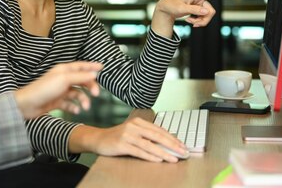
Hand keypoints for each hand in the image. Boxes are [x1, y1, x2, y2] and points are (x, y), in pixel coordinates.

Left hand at [14, 61, 101, 118]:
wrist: (27, 105)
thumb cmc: (44, 89)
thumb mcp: (64, 80)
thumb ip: (80, 76)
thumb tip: (94, 74)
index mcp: (64, 70)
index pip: (81, 66)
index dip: (91, 66)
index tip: (102, 67)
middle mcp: (63, 79)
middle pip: (82, 81)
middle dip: (90, 87)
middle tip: (96, 94)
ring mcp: (60, 91)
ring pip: (77, 94)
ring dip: (83, 100)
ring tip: (85, 107)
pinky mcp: (57, 102)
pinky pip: (70, 104)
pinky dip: (74, 107)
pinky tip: (75, 111)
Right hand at [70, 117, 187, 162]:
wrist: (98, 139)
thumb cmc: (117, 137)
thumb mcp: (133, 132)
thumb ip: (147, 135)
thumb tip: (167, 142)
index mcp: (138, 121)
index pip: (160, 130)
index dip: (173, 138)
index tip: (183, 145)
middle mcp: (134, 126)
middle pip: (157, 136)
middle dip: (173, 145)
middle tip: (183, 151)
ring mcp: (127, 135)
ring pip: (150, 145)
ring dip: (164, 152)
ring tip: (174, 158)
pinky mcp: (122, 144)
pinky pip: (139, 151)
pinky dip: (150, 156)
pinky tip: (159, 160)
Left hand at [151, 0, 238, 36]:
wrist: (166, 8)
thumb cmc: (172, 5)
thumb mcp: (181, 9)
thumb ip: (194, 10)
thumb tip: (206, 12)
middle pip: (211, 12)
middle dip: (204, 20)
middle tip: (193, 24)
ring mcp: (200, 4)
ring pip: (208, 16)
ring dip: (200, 22)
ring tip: (189, 21)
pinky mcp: (198, 9)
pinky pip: (203, 18)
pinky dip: (197, 22)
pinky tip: (189, 20)